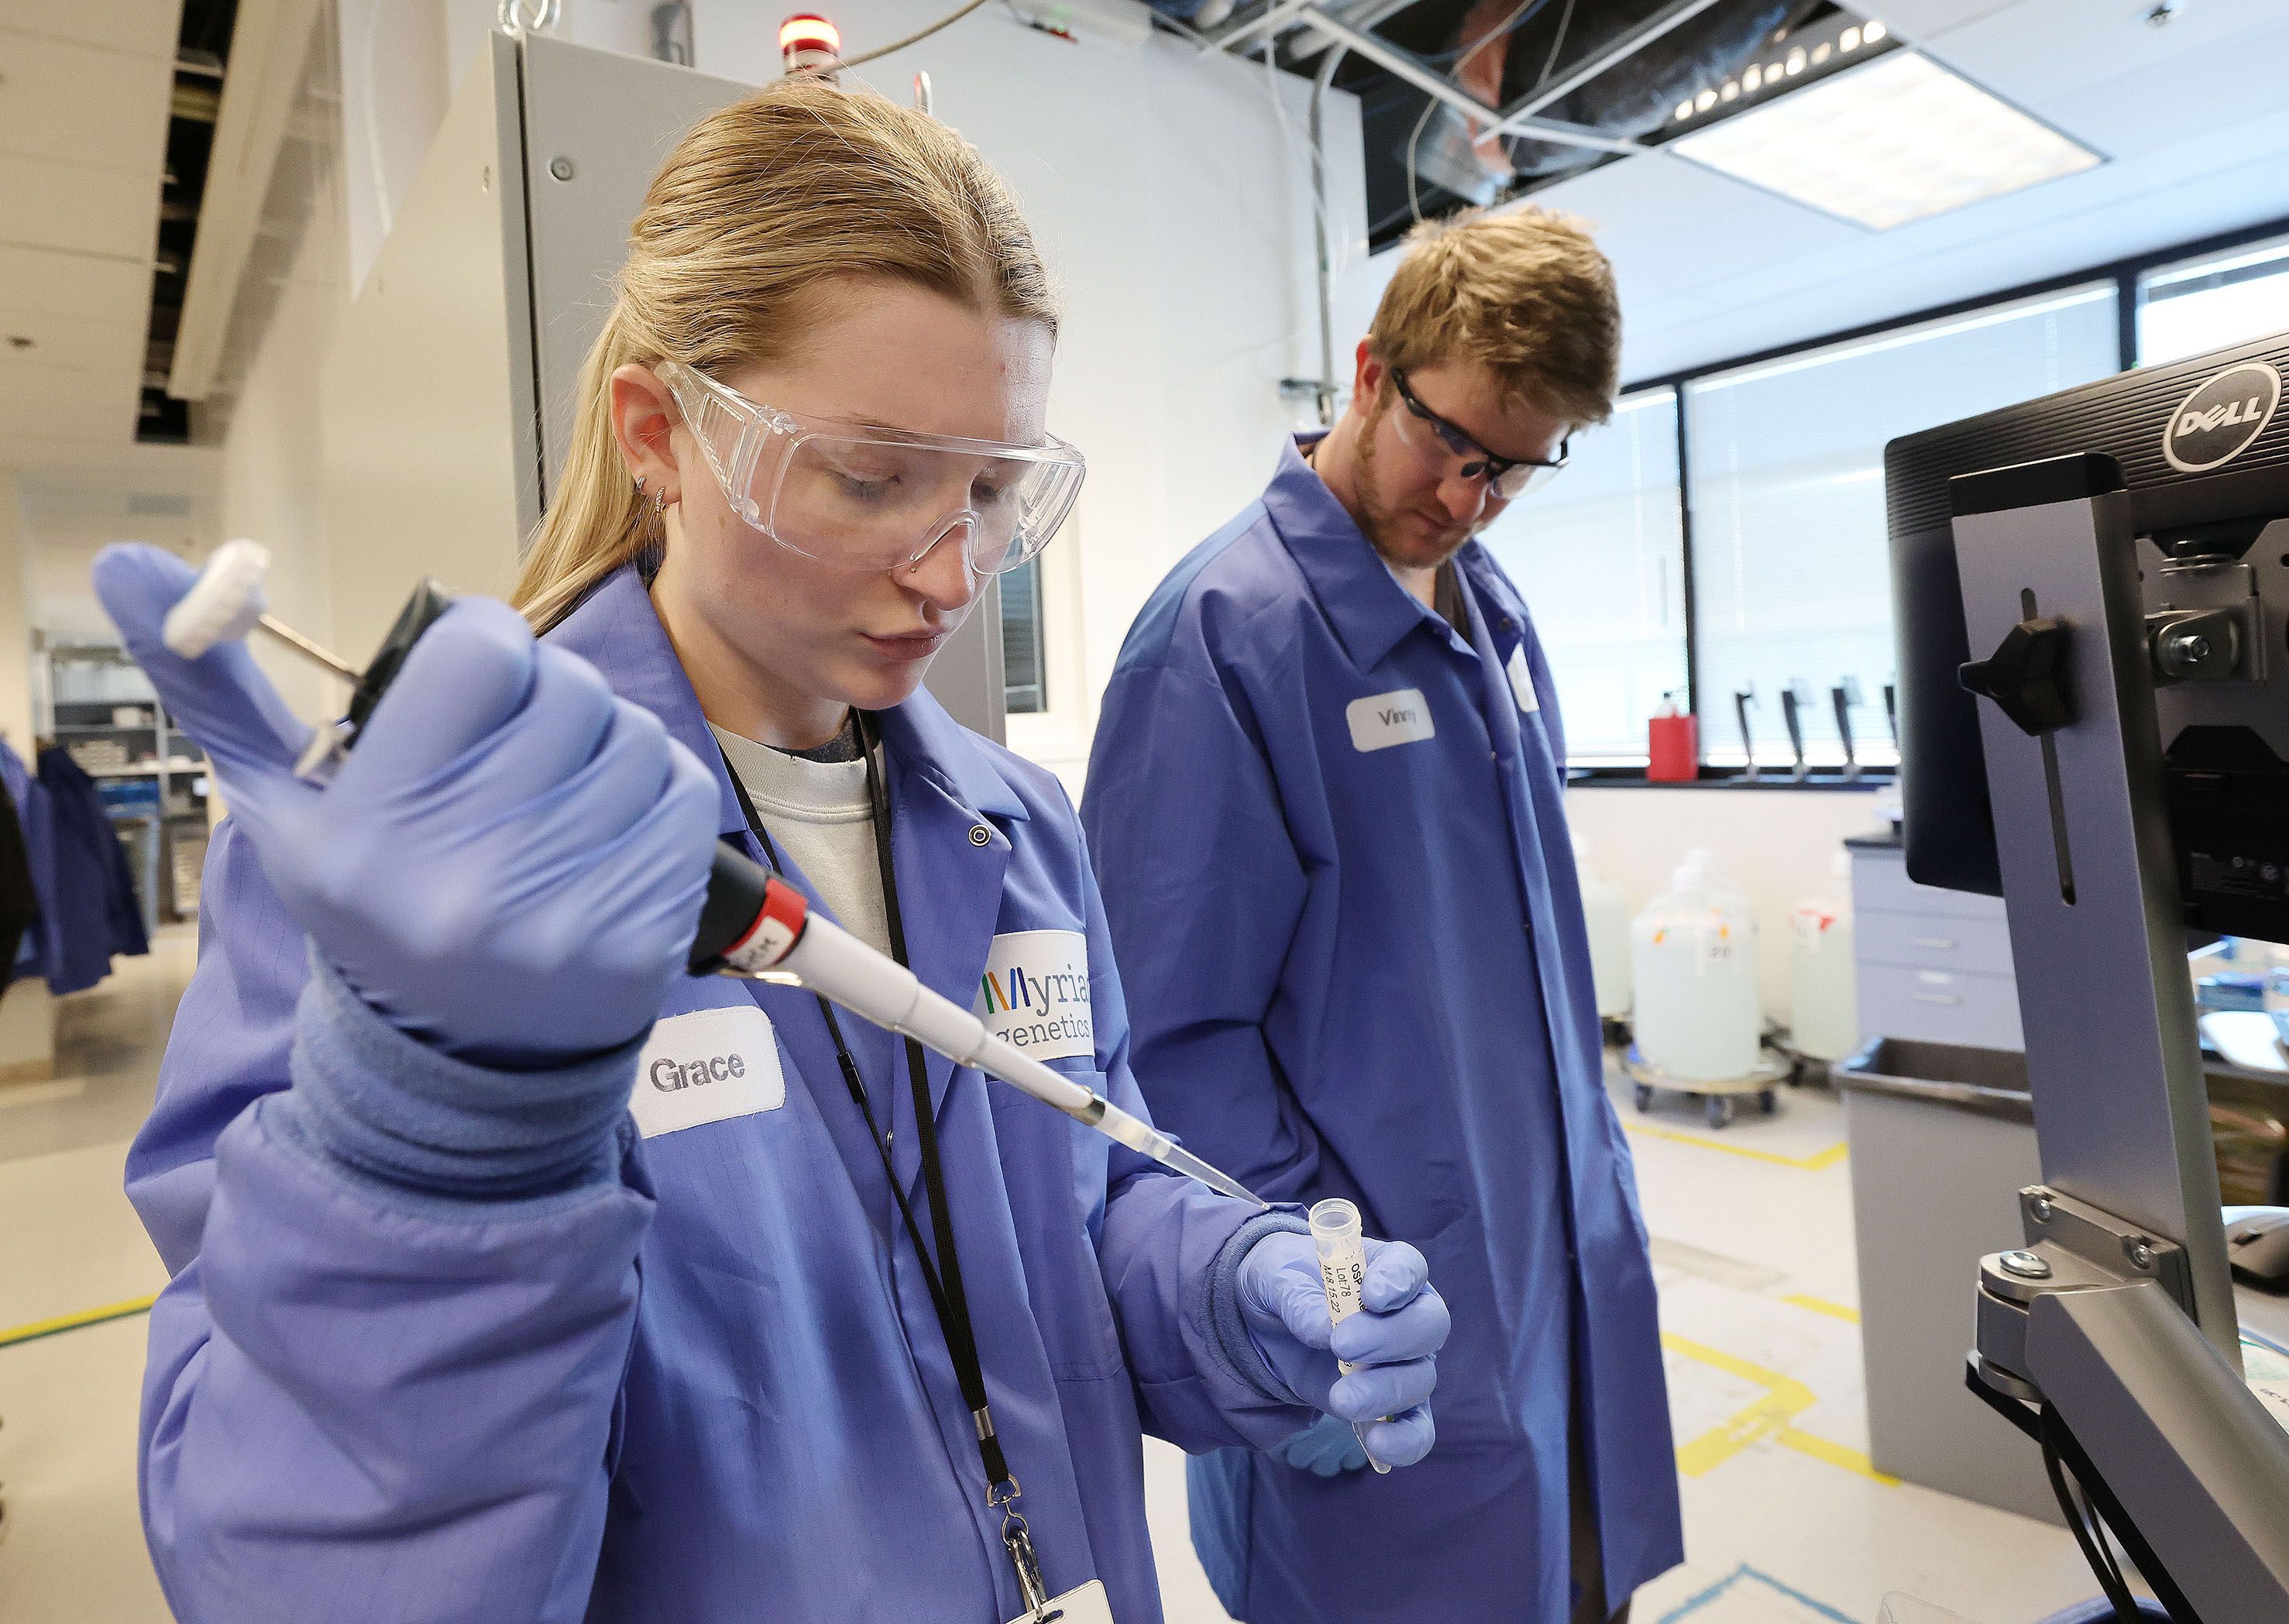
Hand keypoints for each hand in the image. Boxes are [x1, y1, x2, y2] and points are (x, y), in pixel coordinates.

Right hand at [94, 544, 718, 1066]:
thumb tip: (122, 564)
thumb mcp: (281, 810)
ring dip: (603, 748)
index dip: (482, 648)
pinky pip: (683, 793)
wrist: (462, 1055)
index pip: (480, 647)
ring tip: (554, 801)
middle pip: (566, 685)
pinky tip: (605, 834)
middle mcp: (465, 873)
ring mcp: (561, 910)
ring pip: (632, 733)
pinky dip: (653, 796)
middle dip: (545, 702)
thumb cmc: (376, 904)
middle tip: (512, 757)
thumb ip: (213, 686)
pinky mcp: (641, 933)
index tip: (470, 686)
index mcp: (372, 829)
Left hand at [1236, 1230, 1446, 1468]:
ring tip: (1340, 1399)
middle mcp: (1407, 1314)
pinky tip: (1377, 1444)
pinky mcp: (1390, 1405)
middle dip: (1391, 1338)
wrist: (1268, 1327)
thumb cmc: (1283, 1285)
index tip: (1372, 1296)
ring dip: (1384, 1391)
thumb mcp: (1274, 1277)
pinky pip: (1416, 1428)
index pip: (1408, 1268)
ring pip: (1420, 1379)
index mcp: (1384, 1269)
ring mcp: (1404, 1362)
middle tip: (1343, 1346)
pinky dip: (1405, 1440)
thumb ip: (1298, 1297)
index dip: (1398, 1281)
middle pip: (1429, 1324)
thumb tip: (1321, 1331)